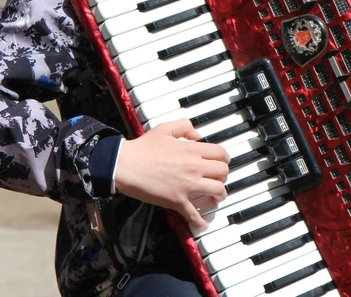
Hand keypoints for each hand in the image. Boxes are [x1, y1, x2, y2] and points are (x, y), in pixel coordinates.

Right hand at [114, 119, 230, 229]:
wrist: (126, 165)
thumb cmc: (143, 147)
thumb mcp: (164, 128)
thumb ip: (184, 127)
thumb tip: (197, 136)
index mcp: (191, 150)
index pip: (220, 154)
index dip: (224, 158)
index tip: (222, 162)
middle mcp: (194, 167)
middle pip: (223, 172)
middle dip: (223, 175)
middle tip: (217, 178)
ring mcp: (187, 185)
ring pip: (217, 191)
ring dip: (219, 194)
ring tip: (215, 196)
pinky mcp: (177, 201)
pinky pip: (195, 214)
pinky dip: (201, 221)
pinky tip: (203, 223)